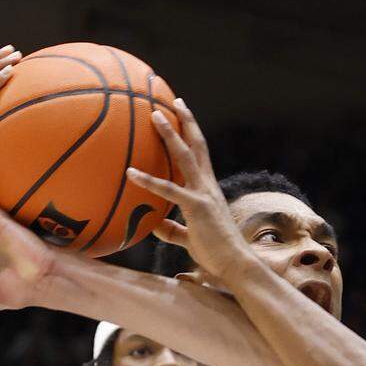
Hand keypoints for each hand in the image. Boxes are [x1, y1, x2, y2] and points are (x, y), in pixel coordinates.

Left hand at [125, 100, 257, 279]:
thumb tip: (152, 224)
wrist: (235, 264)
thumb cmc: (215, 254)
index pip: (200, 155)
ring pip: (185, 156)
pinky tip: (131, 172)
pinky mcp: (196, 208)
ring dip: (169, 134)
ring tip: (154, 115)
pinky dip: (149, 180)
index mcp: (208, 190)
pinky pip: (169, 190)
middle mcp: (208, 186)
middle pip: (197, 145)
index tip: (184, 115)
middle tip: (173, 101)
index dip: (192, 134)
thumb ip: (171, 230)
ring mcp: (203, 194)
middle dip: (185, 122)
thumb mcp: (189, 238)